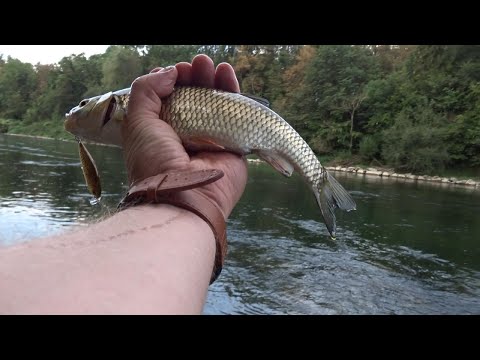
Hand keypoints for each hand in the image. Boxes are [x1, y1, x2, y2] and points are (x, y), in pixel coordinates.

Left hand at [122, 54, 247, 218]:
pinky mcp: (233, 144)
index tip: (176, 72)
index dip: (174, 82)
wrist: (182, 196)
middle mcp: (187, 134)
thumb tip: (168, 72)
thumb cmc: (154, 161)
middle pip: (195, 98)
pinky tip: (227, 74)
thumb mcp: (137, 121)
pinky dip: (233, 92)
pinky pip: (236, 115)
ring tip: (210, 64)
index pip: (171, 99)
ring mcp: (211, 139)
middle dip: (195, 77)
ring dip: (213, 80)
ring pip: (216, 103)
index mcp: (163, 131)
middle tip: (197, 65)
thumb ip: (146, 91)